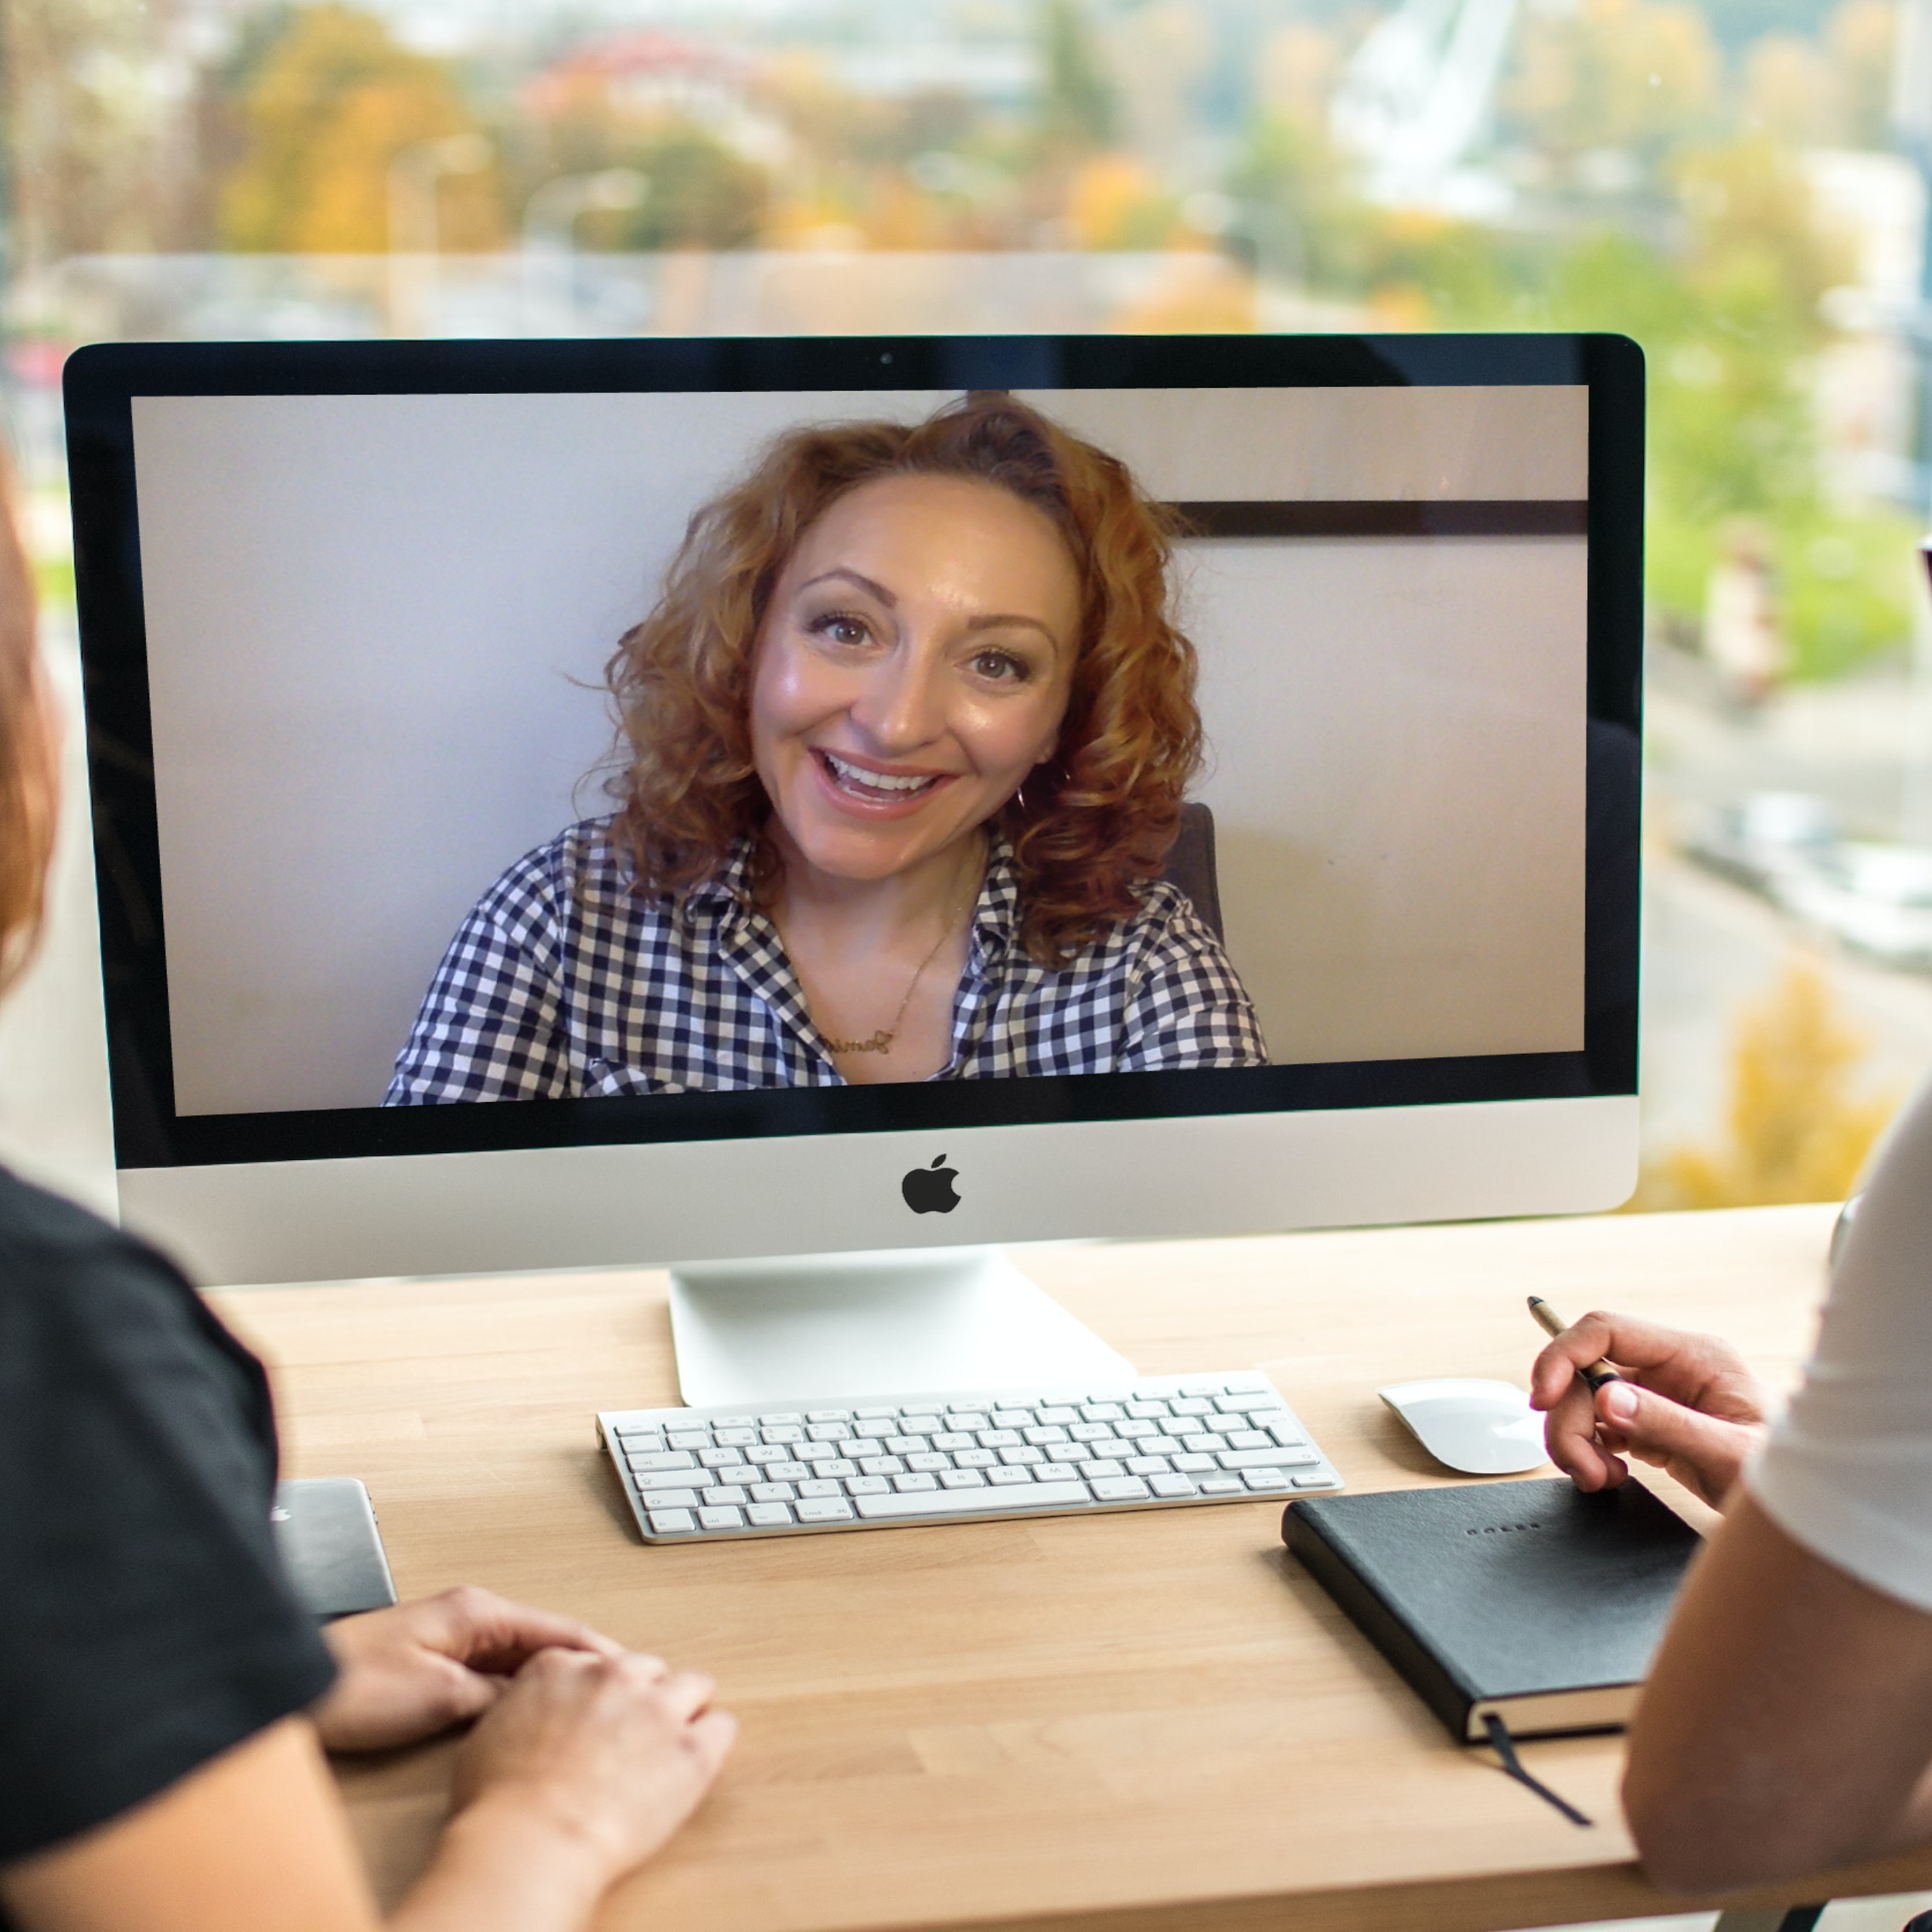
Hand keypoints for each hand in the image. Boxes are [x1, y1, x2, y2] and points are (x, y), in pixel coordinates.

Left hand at [312, 1585, 623, 1752]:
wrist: (291, 1688)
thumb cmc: (353, 1685)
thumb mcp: (439, 1697)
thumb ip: (494, 1695)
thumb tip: (533, 1699)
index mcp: (477, 1611)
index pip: (557, 1628)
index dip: (597, 1653)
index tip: (631, 1671)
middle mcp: (468, 1616)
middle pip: (541, 1640)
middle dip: (579, 1666)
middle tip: (617, 1693)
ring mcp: (449, 1637)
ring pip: (516, 1658)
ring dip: (546, 1680)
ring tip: (581, 1705)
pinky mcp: (430, 1661)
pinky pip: (490, 1671)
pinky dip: (515, 1689)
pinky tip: (525, 1711)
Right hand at [451, 1648, 734, 1886]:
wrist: (532, 1842)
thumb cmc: (498, 1804)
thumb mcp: (488, 1736)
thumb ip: (521, 1710)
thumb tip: (531, 1718)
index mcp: (561, 1666)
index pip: (598, 1662)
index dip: (600, 1694)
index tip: (599, 1718)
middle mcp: (614, 1675)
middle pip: (647, 1669)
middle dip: (643, 1699)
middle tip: (633, 1738)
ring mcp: (658, 1709)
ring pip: (694, 1685)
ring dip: (684, 1711)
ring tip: (669, 1748)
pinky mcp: (692, 1750)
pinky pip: (722, 1727)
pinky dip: (711, 1745)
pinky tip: (693, 1766)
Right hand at [1529, 1311, 1771, 1509]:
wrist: (1808, 1508)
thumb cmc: (1786, 1476)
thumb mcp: (1730, 1454)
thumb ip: (1667, 1424)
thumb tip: (1607, 1398)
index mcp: (1693, 1355)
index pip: (1606, 1331)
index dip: (1564, 1356)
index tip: (1543, 1397)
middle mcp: (1670, 1367)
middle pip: (1585, 1372)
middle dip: (1570, 1419)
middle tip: (1580, 1468)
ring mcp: (1658, 1394)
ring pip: (1584, 1401)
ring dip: (1575, 1440)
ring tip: (1599, 1478)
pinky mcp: (1649, 1421)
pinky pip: (1597, 1425)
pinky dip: (1589, 1452)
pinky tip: (1610, 1475)